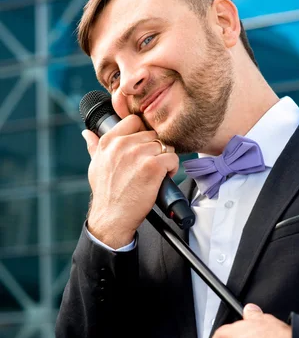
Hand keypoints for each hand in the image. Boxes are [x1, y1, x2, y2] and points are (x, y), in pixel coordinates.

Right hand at [82, 115, 178, 247]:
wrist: (112, 216)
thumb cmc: (106, 194)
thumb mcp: (95, 166)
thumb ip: (94, 147)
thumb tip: (87, 134)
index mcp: (109, 142)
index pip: (134, 121)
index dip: (142, 133)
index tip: (144, 146)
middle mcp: (123, 145)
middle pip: (152, 135)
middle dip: (154, 149)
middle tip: (150, 164)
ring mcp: (139, 154)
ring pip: (164, 145)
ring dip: (164, 158)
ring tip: (157, 172)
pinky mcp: (153, 166)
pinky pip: (172, 158)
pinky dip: (172, 168)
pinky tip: (163, 177)